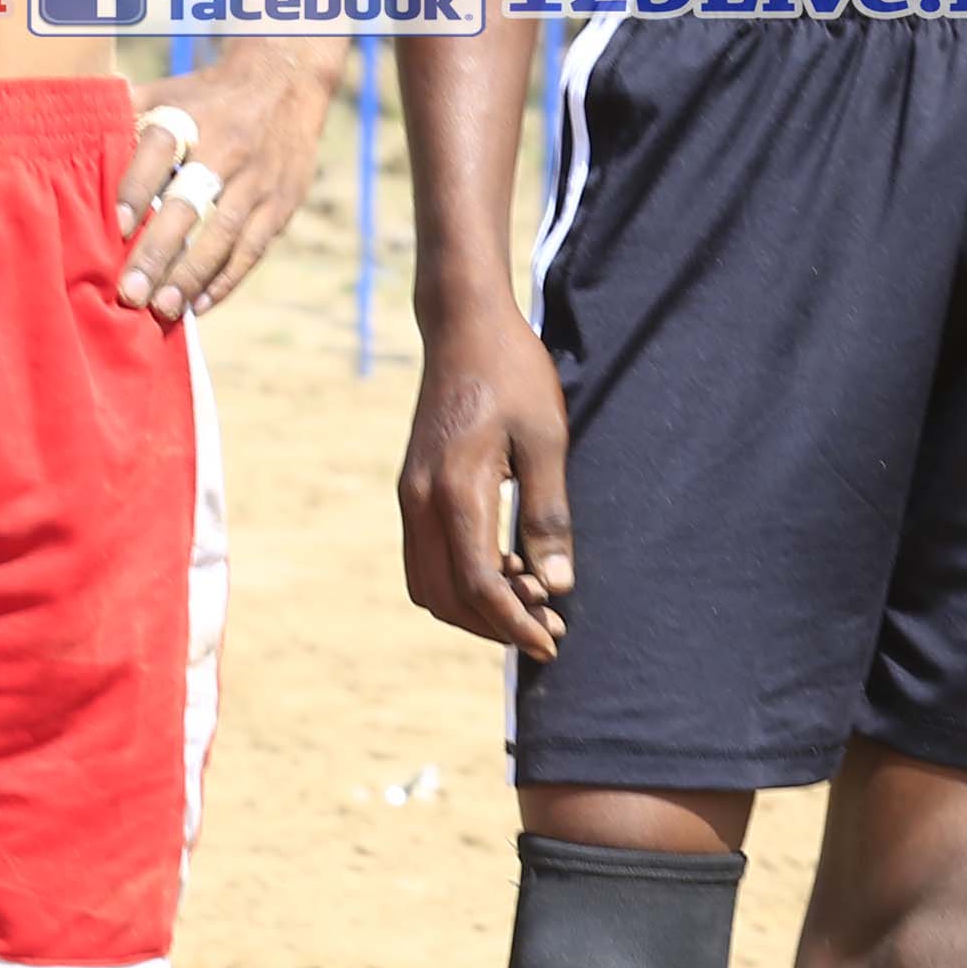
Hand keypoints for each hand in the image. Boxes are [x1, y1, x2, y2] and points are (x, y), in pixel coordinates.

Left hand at [109, 51, 327, 322]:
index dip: (135, 188)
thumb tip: (71, 133)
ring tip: (162, 308)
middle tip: (129, 293)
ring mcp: (258, 178)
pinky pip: (254, 248)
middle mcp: (226, 147)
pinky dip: (227, 279)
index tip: (115, 228)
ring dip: (192, 275)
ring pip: (225, 233)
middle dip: (159, 251)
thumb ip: (125, 113)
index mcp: (190, 117)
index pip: (159, 151)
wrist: (288, 80)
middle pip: (191, 203)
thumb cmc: (209, 96)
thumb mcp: (169, 91)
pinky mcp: (282, 202)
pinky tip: (200, 304)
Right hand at [396, 318, 575, 658]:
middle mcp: (419, 500)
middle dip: (494, 625)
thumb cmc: (513, 374)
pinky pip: (425, 559)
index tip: (551, 641)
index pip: (479, 585)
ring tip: (528, 601)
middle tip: (548, 627)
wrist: (463, 326)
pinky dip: (459, 580)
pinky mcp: (412, 489)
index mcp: (455, 490)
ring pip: (428, 585)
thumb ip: (548, 514)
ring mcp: (409, 495)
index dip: (514, 624)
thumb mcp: (546, 439)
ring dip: (473, 607)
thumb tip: (557, 586)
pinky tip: (504, 567)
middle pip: (446, 598)